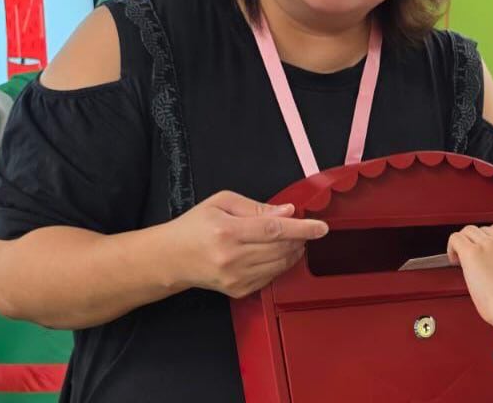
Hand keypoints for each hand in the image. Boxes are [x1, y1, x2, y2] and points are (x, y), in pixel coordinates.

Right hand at [158, 190, 327, 298]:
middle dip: (300, 238)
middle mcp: (232, 258)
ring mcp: (235, 278)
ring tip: (293, 240)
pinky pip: (271, 278)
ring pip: (279, 265)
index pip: (274, 230)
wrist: (170, 259)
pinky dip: (280, 265)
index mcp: (227, 231)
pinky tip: (277, 254)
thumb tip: (286, 211)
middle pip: (281, 249)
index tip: (321, 227)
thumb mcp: (222, 202)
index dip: (302, 228)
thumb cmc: (194, 227)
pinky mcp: (238, 290)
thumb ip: (256, 207)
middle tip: (306, 229)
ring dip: (294, 252)